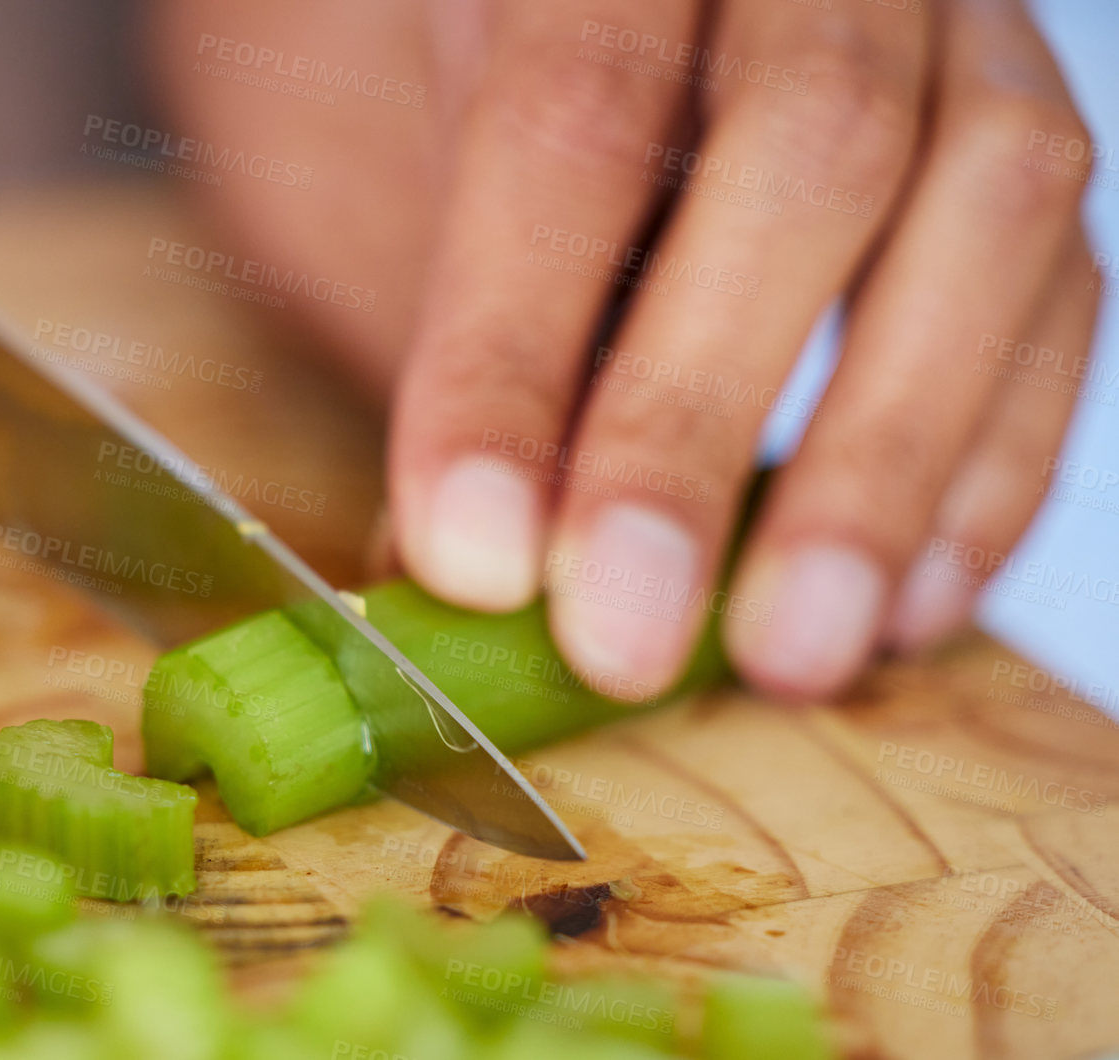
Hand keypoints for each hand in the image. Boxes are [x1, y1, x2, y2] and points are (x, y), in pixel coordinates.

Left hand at [150, 0, 1098, 700]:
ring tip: (783, 654)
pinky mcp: (1027, 125)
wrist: (630, 15)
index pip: (571, 113)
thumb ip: (454, 318)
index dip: (514, 348)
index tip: (474, 554)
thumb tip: (460, 574)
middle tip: (624, 635)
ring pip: (990, 206)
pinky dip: (993, 461)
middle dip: (697, 420)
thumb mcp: (419, 142)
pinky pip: (1065, 288)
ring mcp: (954, 22)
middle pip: (808, 149)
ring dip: (884, 466)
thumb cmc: (495, 82)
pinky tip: (906, 602)